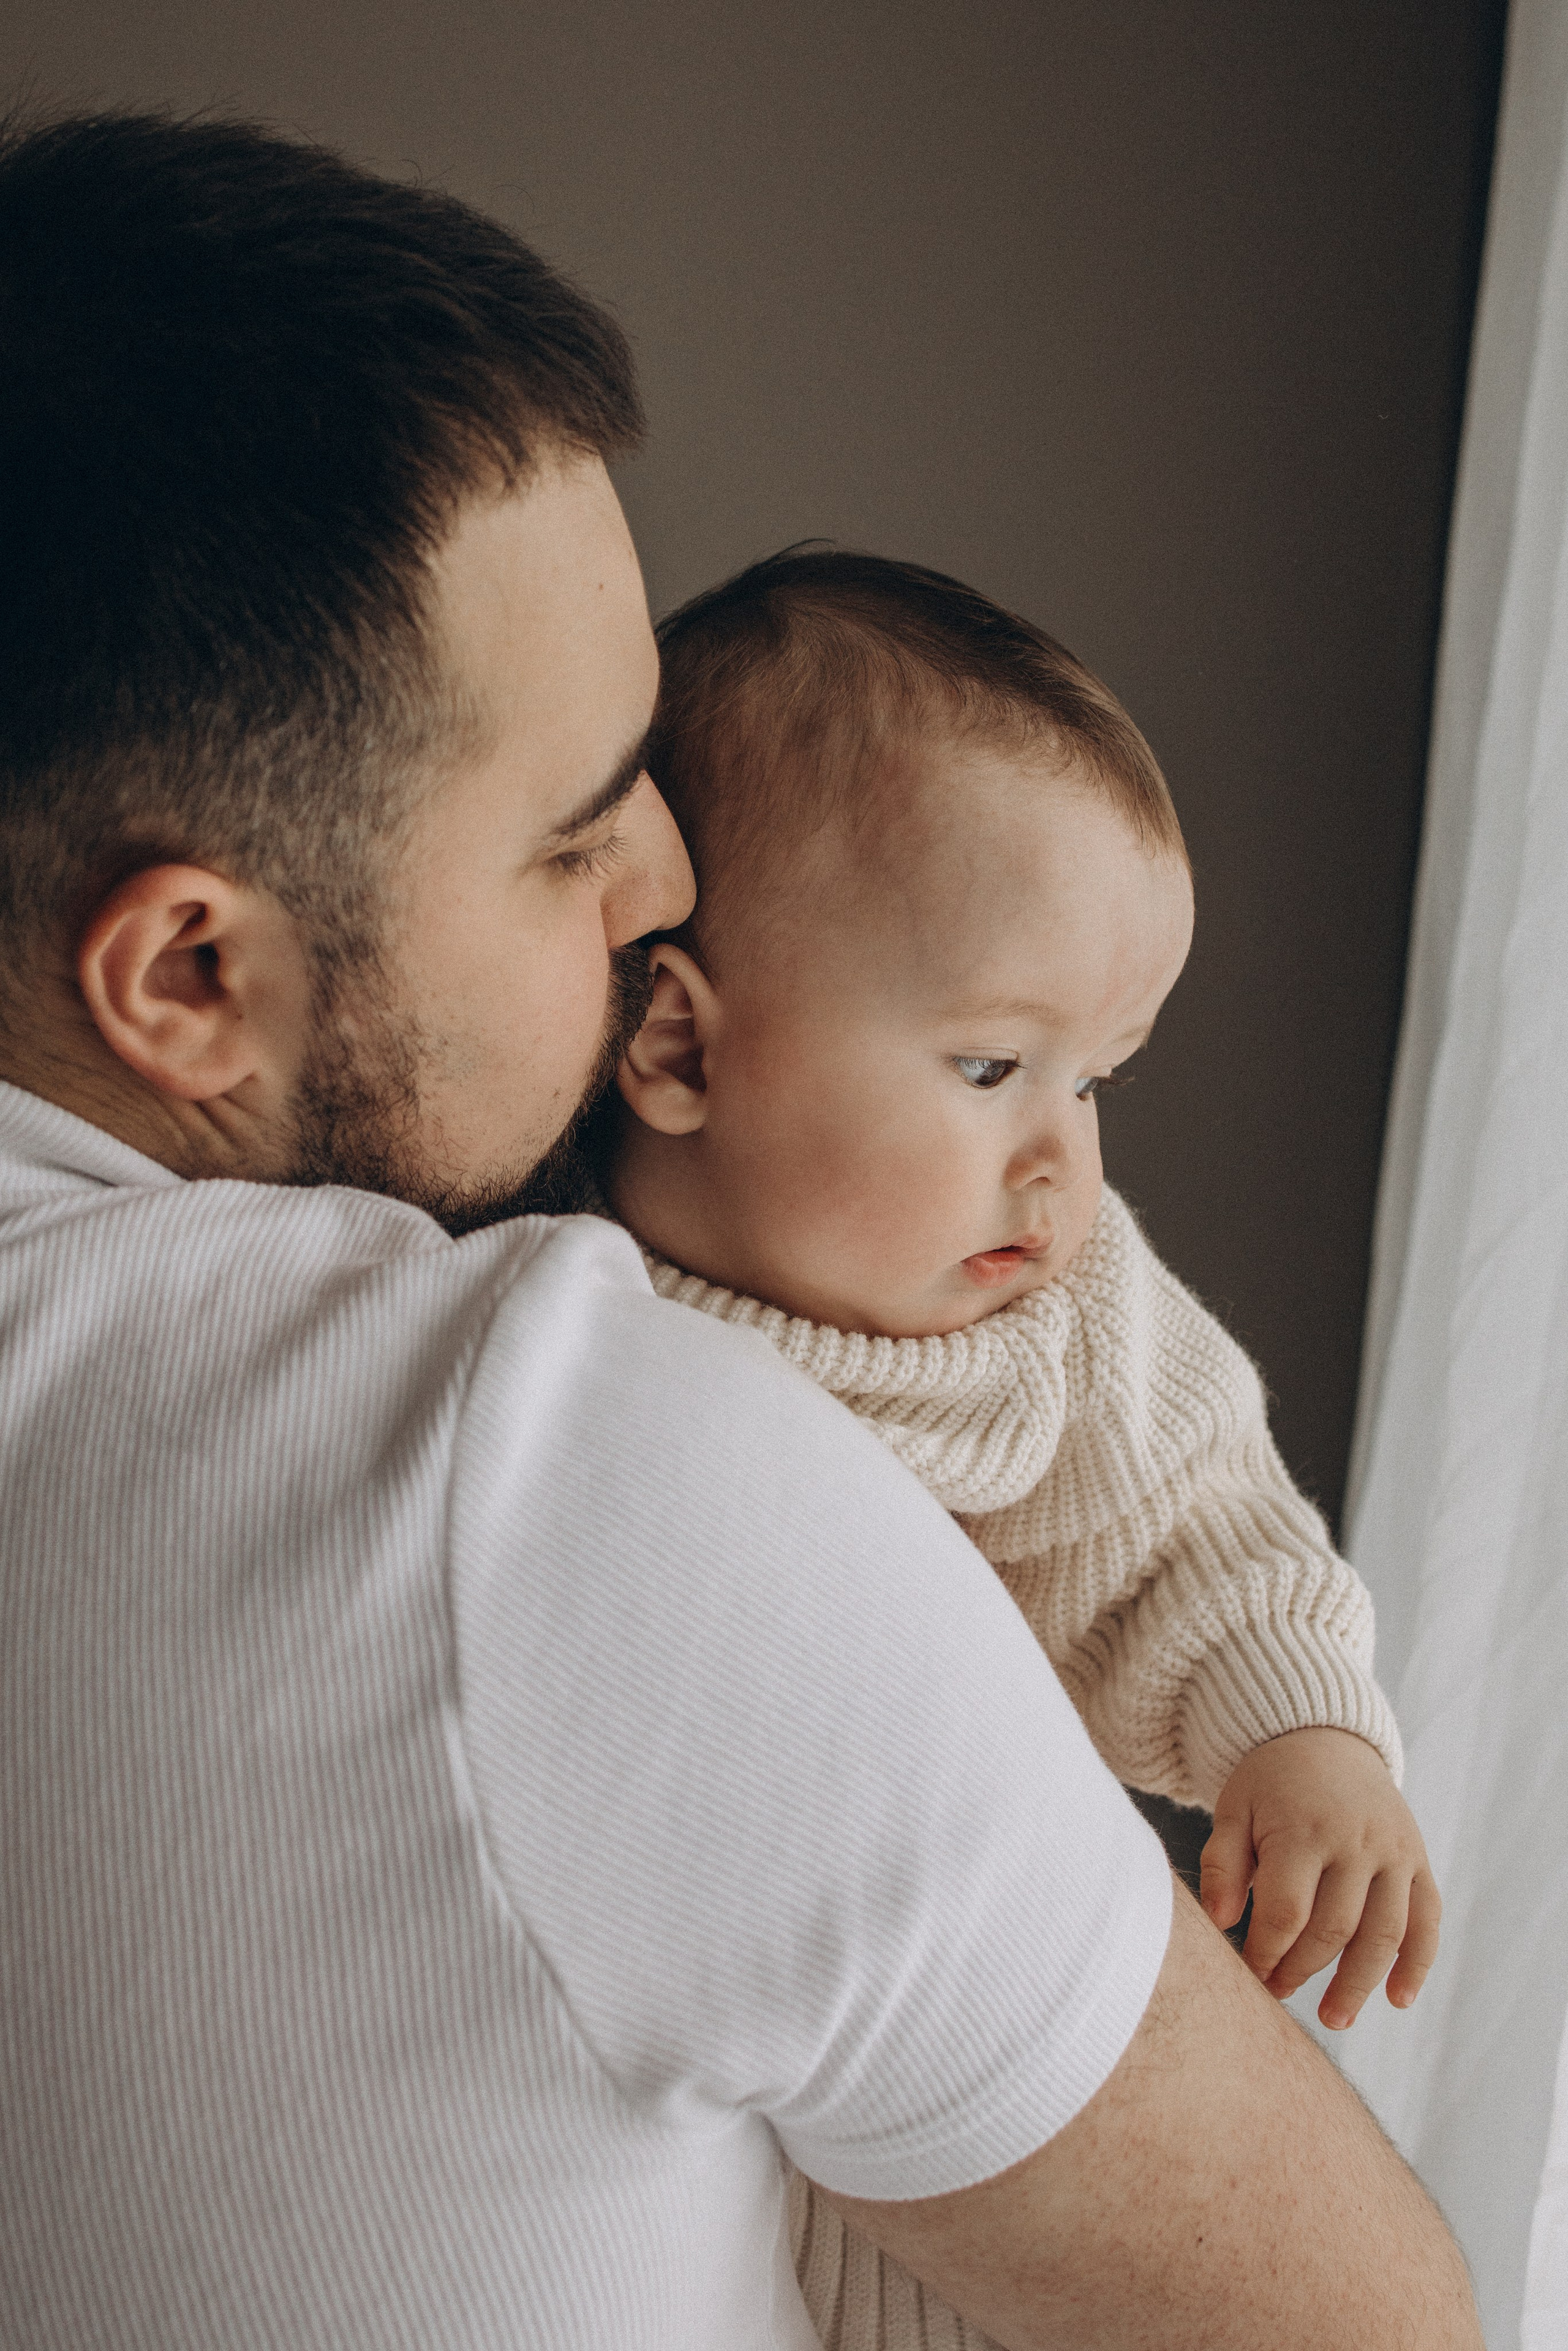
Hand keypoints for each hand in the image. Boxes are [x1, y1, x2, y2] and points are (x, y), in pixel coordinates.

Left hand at [1199, 1728, 1440, 2029]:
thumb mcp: (1233, 1810)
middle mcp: (1356, 1841)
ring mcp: (1394, 1850)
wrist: (1323, 1737)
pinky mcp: (1418, 1858)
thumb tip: (1221, 1923)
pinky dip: (1418, 1963)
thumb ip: (1222, 1864)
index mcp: (1303, 1828)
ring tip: (1335, 2019)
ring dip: (1359, 1984)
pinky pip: (1427, 1918)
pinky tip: (1398, 1999)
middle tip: (1278, 1994)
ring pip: (1384, 1933)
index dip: (1266, 1953)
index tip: (1248, 1975)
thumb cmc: (1268, 1783)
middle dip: (1303, 1970)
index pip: (1287, 1911)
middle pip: (1334, 1928)